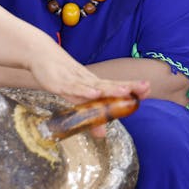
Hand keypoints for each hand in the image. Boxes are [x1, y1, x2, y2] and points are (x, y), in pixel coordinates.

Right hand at [26, 53, 148, 137]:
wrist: (40, 54)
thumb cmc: (61, 75)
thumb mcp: (76, 97)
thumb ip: (89, 114)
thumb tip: (102, 133)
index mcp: (94, 84)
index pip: (115, 86)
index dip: (131, 87)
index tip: (148, 89)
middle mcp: (88, 81)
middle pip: (110, 85)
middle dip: (128, 87)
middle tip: (145, 88)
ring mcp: (75, 81)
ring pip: (95, 86)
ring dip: (110, 89)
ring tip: (125, 92)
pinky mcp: (61, 83)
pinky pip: (74, 88)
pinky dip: (84, 91)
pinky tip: (94, 94)